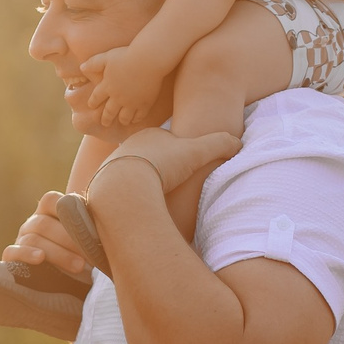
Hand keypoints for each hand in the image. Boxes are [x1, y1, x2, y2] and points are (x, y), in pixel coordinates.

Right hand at [0, 193, 90, 278]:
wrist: (68, 282)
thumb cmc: (81, 256)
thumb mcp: (86, 241)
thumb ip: (90, 228)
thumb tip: (109, 225)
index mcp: (49, 212)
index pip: (51, 200)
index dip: (68, 210)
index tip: (88, 227)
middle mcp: (33, 223)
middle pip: (44, 224)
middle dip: (69, 239)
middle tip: (90, 255)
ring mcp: (21, 239)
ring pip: (33, 240)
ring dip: (58, 253)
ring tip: (79, 266)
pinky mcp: (12, 258)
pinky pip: (13, 252)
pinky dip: (26, 254)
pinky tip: (40, 259)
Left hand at [81, 45, 168, 127]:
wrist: (148, 59)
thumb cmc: (126, 55)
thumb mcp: (106, 57)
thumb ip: (93, 63)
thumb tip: (81, 67)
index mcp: (107, 86)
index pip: (96, 98)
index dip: (93, 102)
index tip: (92, 106)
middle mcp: (117, 97)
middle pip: (109, 112)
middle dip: (106, 118)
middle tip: (105, 123)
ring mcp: (132, 102)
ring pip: (124, 117)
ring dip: (122, 120)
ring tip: (122, 121)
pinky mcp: (145, 103)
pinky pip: (139, 115)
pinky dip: (136, 119)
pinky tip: (135, 119)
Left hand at [93, 126, 243, 202]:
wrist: (122, 186)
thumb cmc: (159, 165)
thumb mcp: (196, 152)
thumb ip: (219, 144)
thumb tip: (238, 143)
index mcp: (149, 136)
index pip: (169, 144)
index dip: (181, 156)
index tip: (188, 169)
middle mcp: (128, 148)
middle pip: (151, 159)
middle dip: (163, 172)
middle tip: (175, 187)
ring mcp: (115, 167)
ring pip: (136, 175)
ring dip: (147, 186)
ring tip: (160, 200)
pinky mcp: (105, 187)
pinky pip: (124, 192)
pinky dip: (134, 198)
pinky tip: (143, 207)